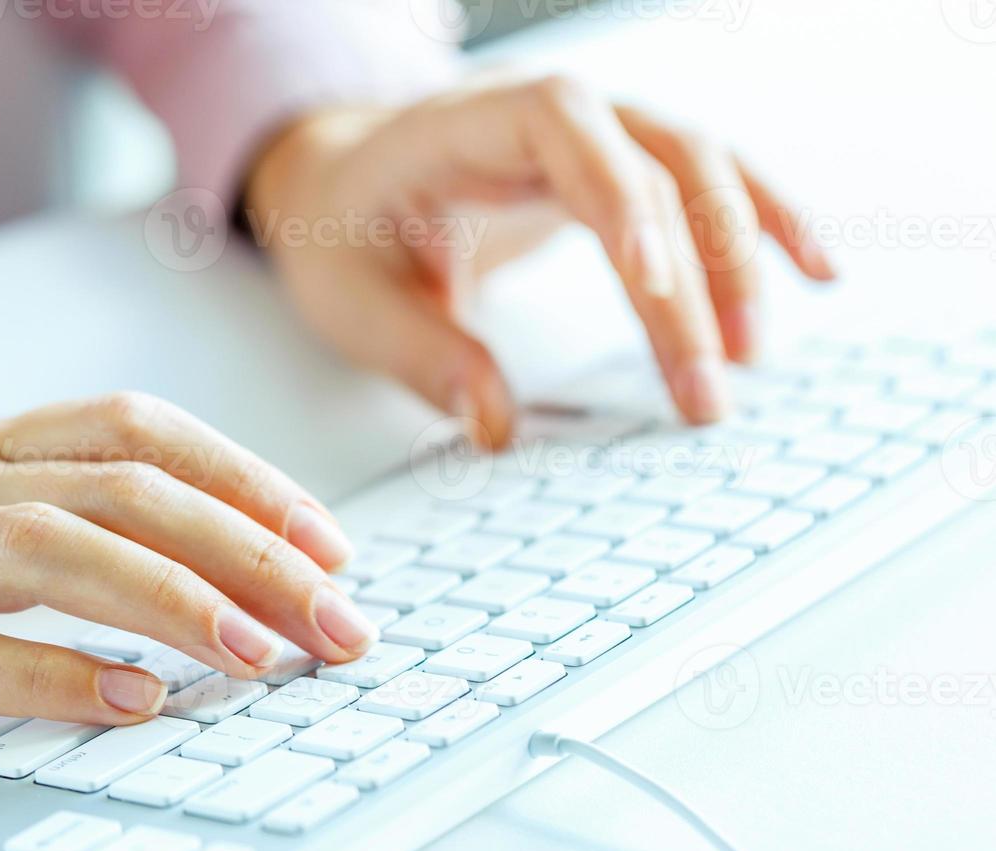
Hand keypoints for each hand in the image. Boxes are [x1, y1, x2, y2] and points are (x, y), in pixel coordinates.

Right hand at [0, 393, 375, 723]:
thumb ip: (0, 517)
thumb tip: (127, 566)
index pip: (134, 433)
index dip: (245, 479)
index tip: (325, 536)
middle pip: (128, 487)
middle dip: (254, 546)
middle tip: (342, 617)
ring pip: (57, 547)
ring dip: (177, 597)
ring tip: (267, 653)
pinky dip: (54, 674)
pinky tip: (133, 702)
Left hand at [245, 73, 835, 445]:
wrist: (345, 183)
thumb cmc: (344, 234)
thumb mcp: (350, 302)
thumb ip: (420, 356)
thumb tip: (496, 427)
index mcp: (462, 126)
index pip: (560, 125)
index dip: (614, 189)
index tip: (652, 278)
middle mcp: (543, 114)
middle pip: (650, 162)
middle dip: (690, 272)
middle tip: (704, 388)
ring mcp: (592, 134)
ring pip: (697, 166)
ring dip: (739, 256)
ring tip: (752, 356)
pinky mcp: (619, 167)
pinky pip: (707, 181)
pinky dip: (763, 222)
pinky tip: (815, 272)